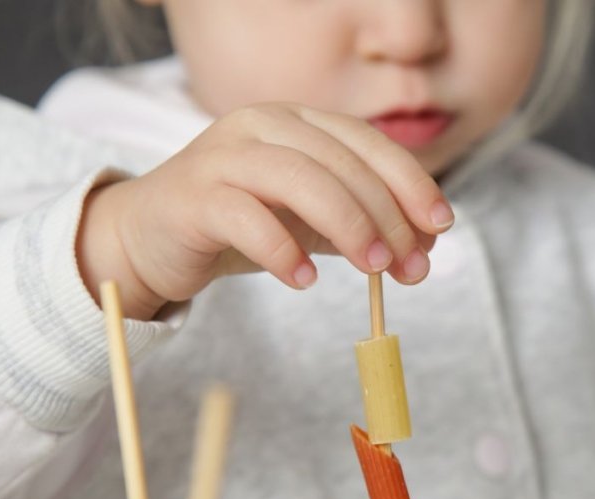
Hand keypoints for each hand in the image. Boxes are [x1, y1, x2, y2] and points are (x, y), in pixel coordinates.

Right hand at [78, 103, 453, 318]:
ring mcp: (223, 155)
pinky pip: (244, 217)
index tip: (441, 225)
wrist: (153, 237)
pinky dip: (281, 249)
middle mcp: (261, 125)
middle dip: (387, 215)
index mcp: (297, 121)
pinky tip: (305, 280)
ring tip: (375, 269)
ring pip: (298, 178)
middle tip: (411, 267)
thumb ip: (364, 225)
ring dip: (347, 225)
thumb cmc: (241, 224)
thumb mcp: (312, 222)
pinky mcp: (193, 196)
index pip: (367, 142)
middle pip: (340, 161)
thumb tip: (426, 246)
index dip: (410, 181)